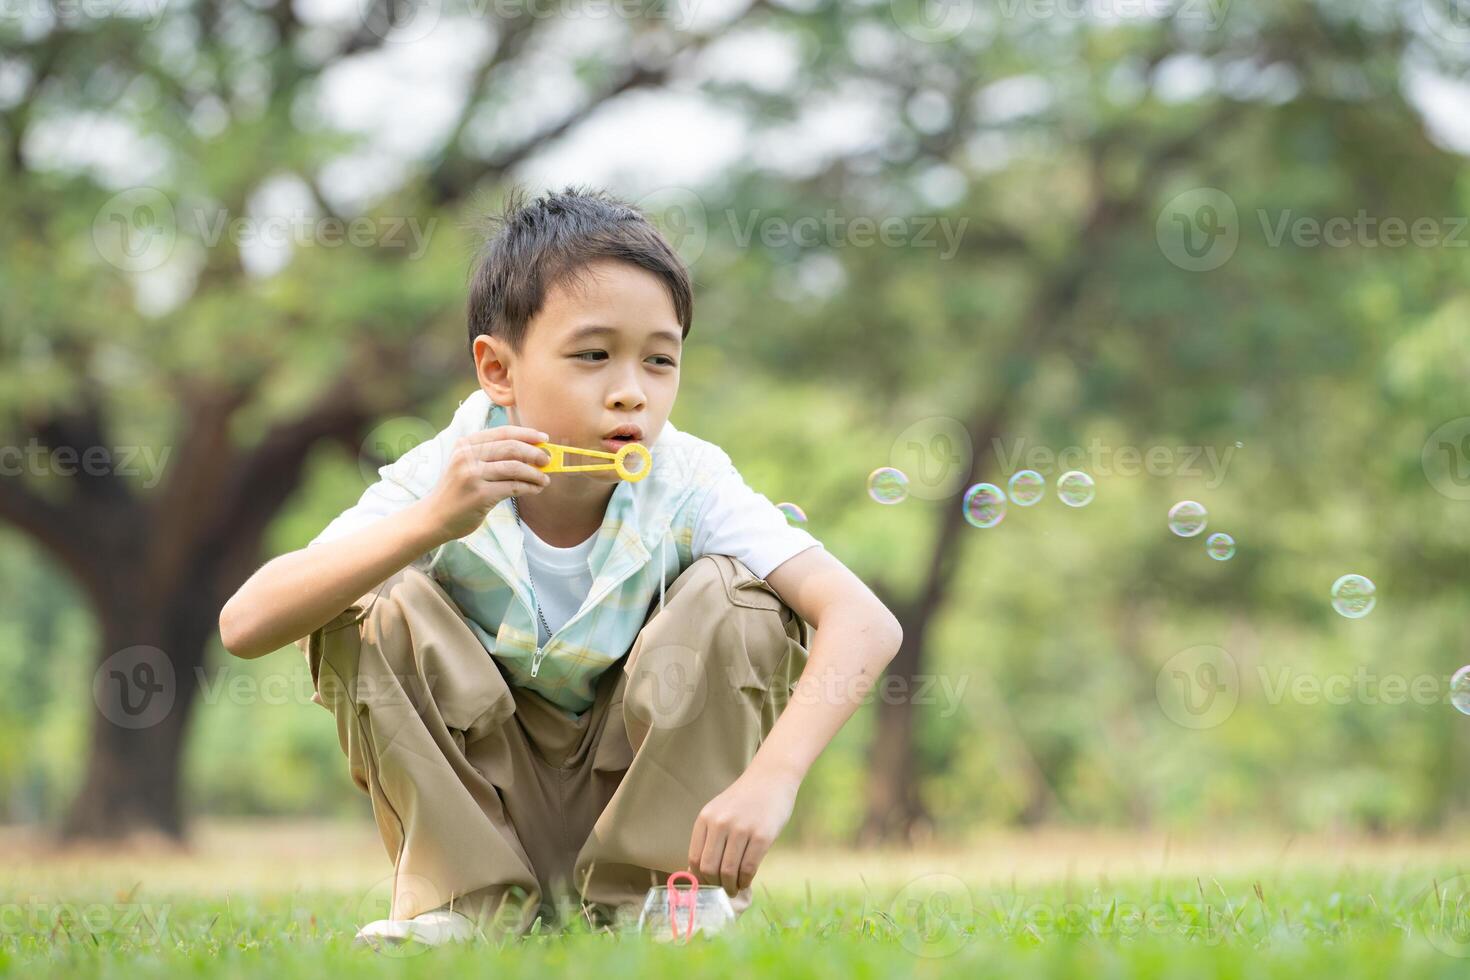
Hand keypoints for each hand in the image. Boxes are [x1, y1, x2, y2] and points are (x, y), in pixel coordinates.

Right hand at [421, 426, 551, 540]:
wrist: (434, 517)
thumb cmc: (457, 491)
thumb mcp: (465, 465)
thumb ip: (490, 455)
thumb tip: (531, 451)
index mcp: (465, 444)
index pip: (502, 432)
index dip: (527, 434)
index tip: (544, 439)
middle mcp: (467, 456)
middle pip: (511, 447)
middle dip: (534, 453)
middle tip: (548, 460)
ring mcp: (472, 475)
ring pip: (514, 467)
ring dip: (535, 473)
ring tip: (544, 479)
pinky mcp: (479, 495)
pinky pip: (513, 487)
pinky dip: (529, 487)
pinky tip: (535, 489)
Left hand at [687, 768, 798, 895]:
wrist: (771, 777)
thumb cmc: (745, 799)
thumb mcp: (720, 811)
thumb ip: (710, 836)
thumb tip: (700, 873)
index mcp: (706, 818)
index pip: (694, 859)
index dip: (700, 879)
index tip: (708, 886)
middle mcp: (720, 823)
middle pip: (709, 869)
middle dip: (715, 886)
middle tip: (723, 891)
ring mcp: (741, 829)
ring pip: (728, 871)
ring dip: (731, 886)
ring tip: (735, 888)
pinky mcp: (762, 836)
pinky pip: (748, 868)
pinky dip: (745, 880)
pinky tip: (746, 881)